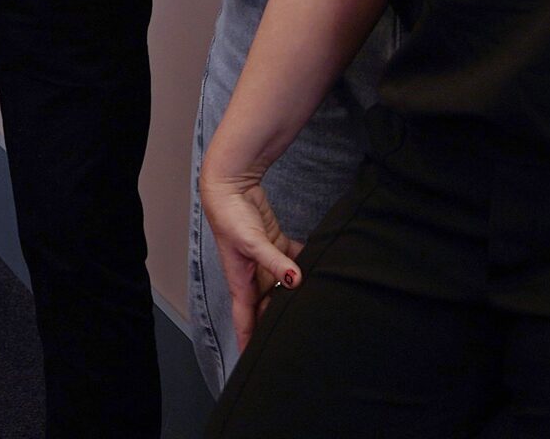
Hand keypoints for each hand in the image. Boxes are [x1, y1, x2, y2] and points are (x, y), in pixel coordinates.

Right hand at [200, 169, 301, 355]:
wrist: (230, 186)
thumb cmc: (230, 216)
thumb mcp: (252, 242)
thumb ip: (275, 262)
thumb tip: (295, 281)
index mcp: (241, 281)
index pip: (245, 319)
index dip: (248, 342)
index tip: (253, 363)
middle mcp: (253, 275)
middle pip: (267, 307)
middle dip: (277, 323)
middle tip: (296, 341)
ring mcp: (265, 260)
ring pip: (283, 285)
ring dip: (295, 294)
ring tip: (312, 309)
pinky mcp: (274, 244)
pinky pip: (293, 260)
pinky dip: (304, 265)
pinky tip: (320, 269)